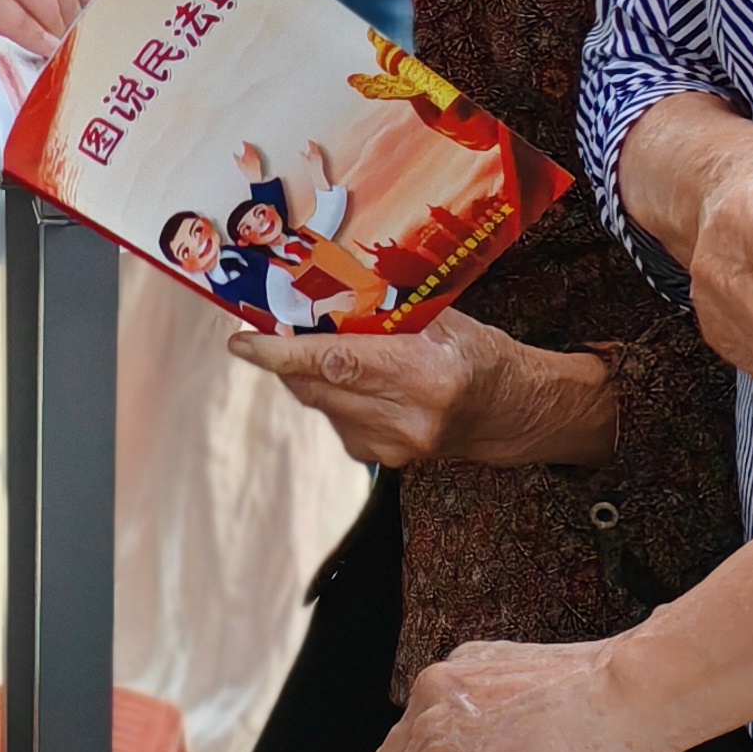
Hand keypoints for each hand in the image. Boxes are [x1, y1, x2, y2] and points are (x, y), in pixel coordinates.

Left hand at [228, 311, 613, 469]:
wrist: (510, 412)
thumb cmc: (477, 353)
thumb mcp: (440, 318)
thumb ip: (383, 311)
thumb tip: (318, 291)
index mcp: (424, 375)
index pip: (336, 362)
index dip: (282, 352)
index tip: (242, 342)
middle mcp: (405, 419)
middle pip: (318, 385)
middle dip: (286, 356)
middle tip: (270, 325)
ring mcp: (392, 447)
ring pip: (321, 403)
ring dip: (312, 373)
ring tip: (330, 345)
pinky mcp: (381, 460)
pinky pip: (335, 418)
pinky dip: (333, 393)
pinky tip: (358, 379)